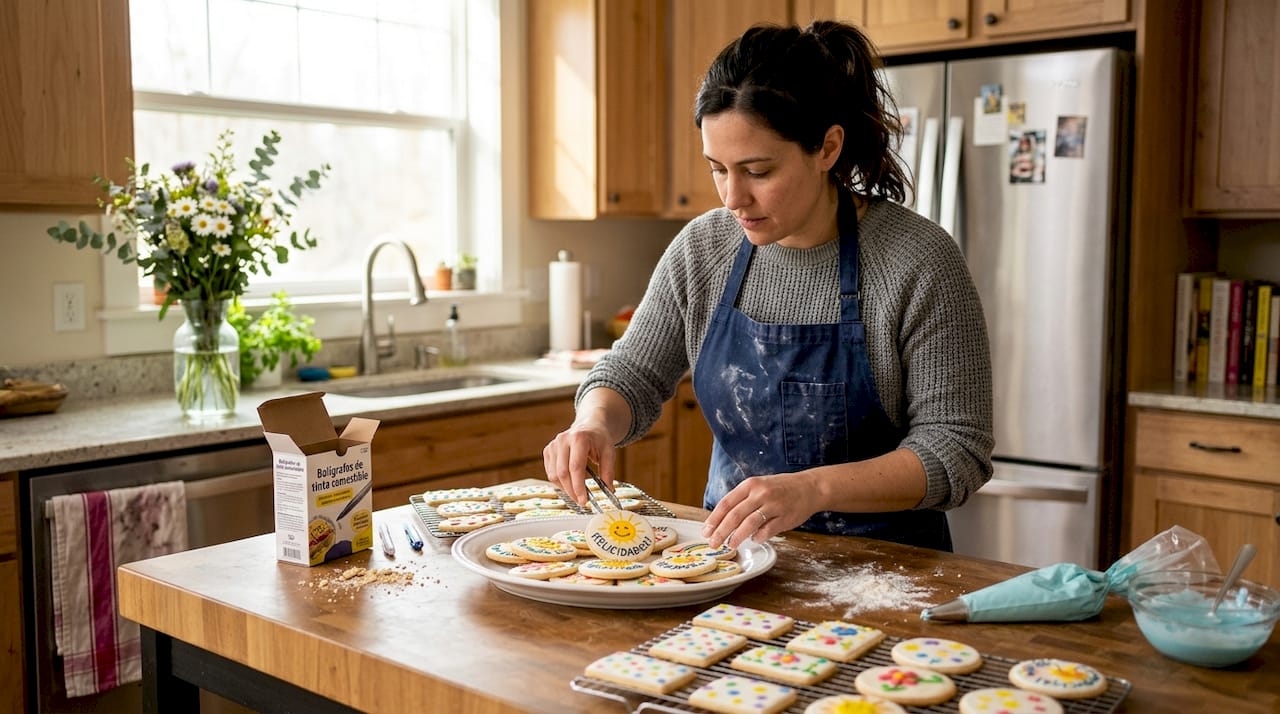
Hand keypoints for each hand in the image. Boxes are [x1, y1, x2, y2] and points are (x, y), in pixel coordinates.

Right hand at [543, 421, 616, 506]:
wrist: (589, 426)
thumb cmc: (599, 439)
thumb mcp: (609, 452)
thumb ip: (608, 471)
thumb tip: (609, 490)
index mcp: (579, 438)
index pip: (575, 467)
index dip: (578, 486)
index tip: (584, 500)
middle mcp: (562, 440)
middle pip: (562, 473)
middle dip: (571, 491)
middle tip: (582, 501)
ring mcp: (553, 445)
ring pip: (554, 475)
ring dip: (565, 489)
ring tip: (577, 494)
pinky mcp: (548, 450)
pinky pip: (550, 472)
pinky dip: (559, 483)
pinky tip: (569, 485)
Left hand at [700, 473, 816, 548]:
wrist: (810, 487)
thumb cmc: (780, 488)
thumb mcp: (759, 486)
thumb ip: (742, 500)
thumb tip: (721, 521)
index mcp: (750, 485)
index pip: (726, 503)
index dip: (714, 519)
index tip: (706, 531)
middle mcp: (760, 493)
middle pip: (734, 515)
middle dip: (721, 531)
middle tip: (713, 543)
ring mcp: (774, 505)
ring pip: (749, 524)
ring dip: (737, 537)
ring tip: (730, 545)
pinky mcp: (785, 517)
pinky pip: (767, 530)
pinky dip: (758, 537)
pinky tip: (753, 540)